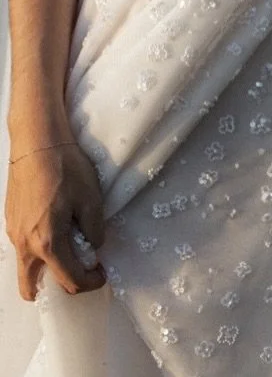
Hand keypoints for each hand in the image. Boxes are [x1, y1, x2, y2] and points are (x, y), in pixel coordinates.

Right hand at [5, 142, 106, 300]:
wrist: (37, 143)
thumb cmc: (66, 168)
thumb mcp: (91, 198)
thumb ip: (94, 229)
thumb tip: (93, 246)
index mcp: (49, 242)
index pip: (69, 280)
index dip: (90, 282)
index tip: (101, 274)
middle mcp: (26, 245)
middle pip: (33, 288)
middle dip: (59, 286)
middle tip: (80, 269)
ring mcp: (13, 235)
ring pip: (26, 269)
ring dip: (46, 269)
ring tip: (68, 248)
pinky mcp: (10, 223)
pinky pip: (23, 249)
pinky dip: (38, 251)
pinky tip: (54, 230)